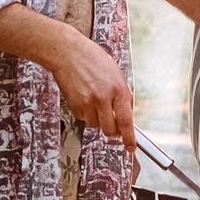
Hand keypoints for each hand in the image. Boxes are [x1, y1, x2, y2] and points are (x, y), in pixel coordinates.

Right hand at [49, 28, 134, 146]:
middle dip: (113, 131)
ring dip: (98, 119)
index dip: (129, 138)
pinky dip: (86, 113)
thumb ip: (122, 94)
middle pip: (110, 129)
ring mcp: (87, 103)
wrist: (68, 53)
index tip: (131, 147)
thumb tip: (127, 113)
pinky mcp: (74, 105)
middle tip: (113, 126)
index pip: (126, 120)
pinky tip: (85, 98)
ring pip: (96, 125)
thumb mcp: (116, 73)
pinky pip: (84, 118)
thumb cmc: (93, 59)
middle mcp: (103, 98)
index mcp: (118, 89)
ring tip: (95, 101)